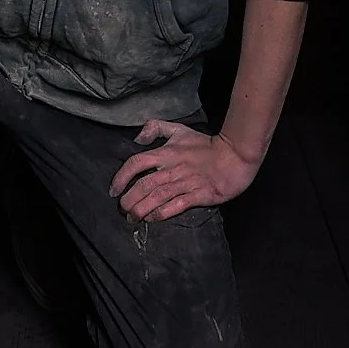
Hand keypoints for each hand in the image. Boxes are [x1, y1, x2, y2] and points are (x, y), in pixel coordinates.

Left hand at [111, 120, 258, 222]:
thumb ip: (156, 128)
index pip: (136, 163)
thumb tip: (137, 138)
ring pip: (157, 197)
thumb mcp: (179, 130)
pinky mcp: (199, 195)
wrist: (234, 156)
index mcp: (166, 153)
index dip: (121, 177)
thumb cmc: (206, 145)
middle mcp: (172, 169)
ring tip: (132, 218)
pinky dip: (161, 213)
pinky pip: (176, 206)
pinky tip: (152, 219)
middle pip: (144, 185)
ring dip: (141, 209)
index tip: (114, 190)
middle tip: (122, 209)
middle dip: (129, 199)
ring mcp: (186, 183)